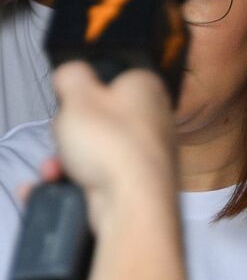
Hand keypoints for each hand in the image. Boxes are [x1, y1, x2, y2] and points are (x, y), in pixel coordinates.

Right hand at [48, 62, 175, 232]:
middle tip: (64, 138)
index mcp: (148, 88)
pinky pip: (101, 176)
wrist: (134, 205)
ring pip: (96, 149)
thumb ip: (72, 76)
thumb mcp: (78, 95)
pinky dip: (79, 181)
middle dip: (72, 132)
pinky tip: (62, 186)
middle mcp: (156, 119)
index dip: (85, 92)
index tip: (71, 104)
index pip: (113, 79)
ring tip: (58, 169)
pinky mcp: (140, 183)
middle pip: (100, 118)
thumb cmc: (111, 145)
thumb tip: (73, 74)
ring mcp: (150, 154)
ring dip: (68, 160)